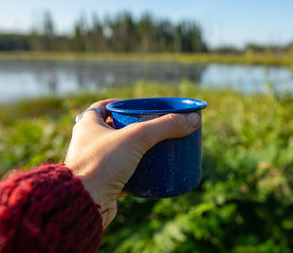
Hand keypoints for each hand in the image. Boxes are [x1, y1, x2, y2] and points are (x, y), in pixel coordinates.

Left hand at [64, 99, 200, 227]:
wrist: (84, 204)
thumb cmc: (102, 164)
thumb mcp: (136, 138)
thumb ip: (165, 126)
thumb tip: (193, 120)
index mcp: (88, 125)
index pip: (104, 106)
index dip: (121, 104)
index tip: (138, 107)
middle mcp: (88, 144)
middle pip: (113, 129)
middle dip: (133, 127)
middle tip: (153, 127)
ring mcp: (94, 165)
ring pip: (118, 152)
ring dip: (135, 150)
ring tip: (155, 147)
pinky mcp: (103, 184)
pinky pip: (122, 174)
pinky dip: (135, 171)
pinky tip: (149, 171)